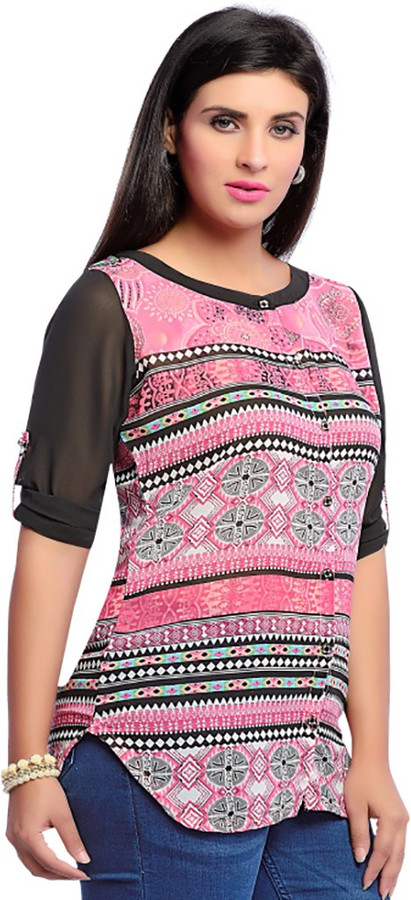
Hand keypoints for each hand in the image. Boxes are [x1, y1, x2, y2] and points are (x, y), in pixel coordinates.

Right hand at [6, 775, 90, 880]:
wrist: (28, 769)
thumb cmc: (44, 787)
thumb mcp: (62, 813)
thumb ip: (72, 839)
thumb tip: (83, 860)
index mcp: (28, 837)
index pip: (50, 864)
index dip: (68, 872)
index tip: (84, 874)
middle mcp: (17, 840)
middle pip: (37, 869)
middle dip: (58, 876)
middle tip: (77, 874)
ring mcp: (13, 836)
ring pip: (30, 864)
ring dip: (48, 870)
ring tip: (68, 869)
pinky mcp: (13, 831)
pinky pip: (25, 854)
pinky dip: (39, 861)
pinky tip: (53, 857)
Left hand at [344, 759, 408, 897]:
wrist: (372, 758)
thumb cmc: (360, 778)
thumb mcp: (354, 805)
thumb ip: (358, 833)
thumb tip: (360, 858)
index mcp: (392, 819)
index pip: (382, 852)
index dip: (374, 869)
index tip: (364, 885)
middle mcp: (402, 821)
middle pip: (397, 856)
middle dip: (389, 877)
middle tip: (382, 896)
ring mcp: (403, 818)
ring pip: (401, 851)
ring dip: (394, 870)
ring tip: (388, 888)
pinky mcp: (399, 816)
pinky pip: (399, 843)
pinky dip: (395, 857)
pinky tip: (389, 866)